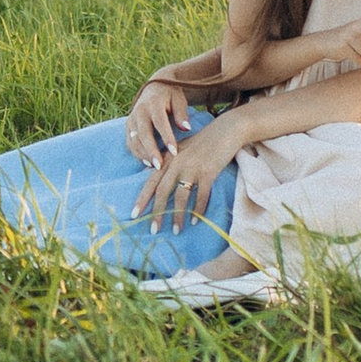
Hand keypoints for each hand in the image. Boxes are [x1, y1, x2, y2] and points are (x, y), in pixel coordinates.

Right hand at [125, 76, 192, 162]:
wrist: (154, 87)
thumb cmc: (170, 96)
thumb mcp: (179, 99)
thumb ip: (181, 113)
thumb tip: (186, 128)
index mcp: (153, 103)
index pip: (160, 123)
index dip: (167, 138)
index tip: (175, 152)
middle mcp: (139, 111)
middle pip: (143, 134)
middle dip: (151, 151)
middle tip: (160, 166)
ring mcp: (132, 119)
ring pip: (134, 139)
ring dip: (143, 154)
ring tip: (154, 167)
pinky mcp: (128, 126)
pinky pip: (130, 142)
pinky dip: (136, 153)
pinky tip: (147, 162)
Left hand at [136, 116, 233, 232]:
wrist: (226, 130)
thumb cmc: (203, 141)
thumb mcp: (181, 149)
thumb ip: (168, 163)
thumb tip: (154, 180)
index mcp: (168, 158)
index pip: (151, 181)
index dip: (142, 199)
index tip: (134, 215)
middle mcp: (177, 162)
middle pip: (162, 191)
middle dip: (157, 212)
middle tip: (153, 230)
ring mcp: (192, 167)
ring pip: (181, 196)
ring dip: (178, 216)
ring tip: (176, 231)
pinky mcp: (208, 172)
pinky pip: (201, 195)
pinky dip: (198, 210)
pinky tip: (196, 221)